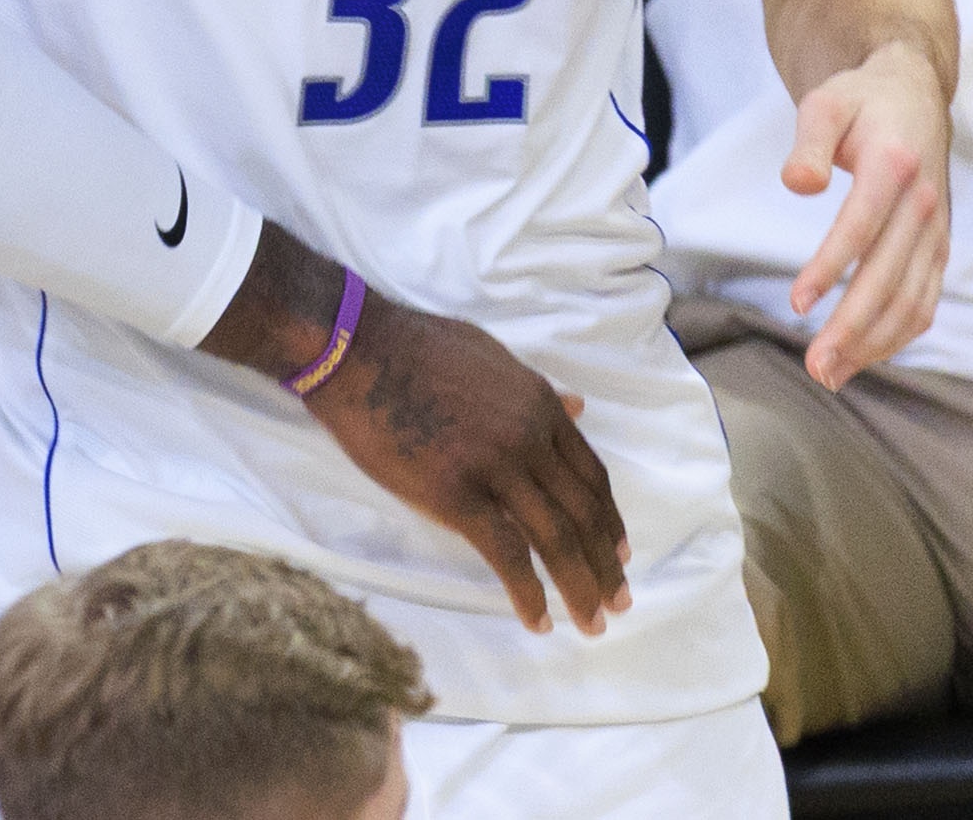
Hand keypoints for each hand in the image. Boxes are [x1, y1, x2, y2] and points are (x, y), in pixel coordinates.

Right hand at [300, 293, 631, 634]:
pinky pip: (506, 553)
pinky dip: (528, 593)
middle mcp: (529, 438)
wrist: (353, 348)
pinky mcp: (455, 494)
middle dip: (606, 566)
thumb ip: (536, 389)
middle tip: (618, 603)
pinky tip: (538, 619)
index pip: (590, 476)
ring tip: (591, 624)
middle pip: (583, 514)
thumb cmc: (412, 346)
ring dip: (580, 588)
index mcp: (538, 406)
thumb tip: (577, 406)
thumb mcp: (491, 356)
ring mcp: (494, 466)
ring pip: (556, 540)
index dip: (609, 522)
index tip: (619, 556)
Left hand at [781, 39, 950, 390]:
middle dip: (853, 328)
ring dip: (874, 342)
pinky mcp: (938, 247)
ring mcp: (937, 229)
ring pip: (913, 299)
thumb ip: (810, 142)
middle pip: (890, 278)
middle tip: (815, 367)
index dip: (831, 268)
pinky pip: (925, 299)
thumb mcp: (825, 103)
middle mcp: (925, 203)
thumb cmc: (861, 102)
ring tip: (831, 372)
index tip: (797, 303)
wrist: (914, 96)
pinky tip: (863, 355)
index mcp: (895, 165)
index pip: (862, 227)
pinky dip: (898, 333)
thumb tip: (799, 183)